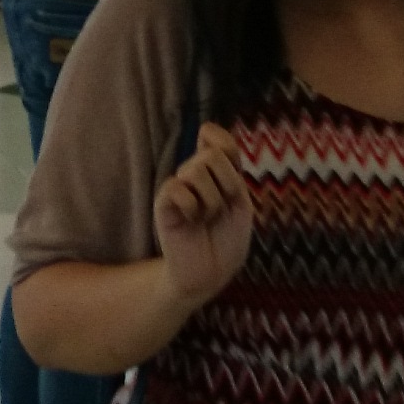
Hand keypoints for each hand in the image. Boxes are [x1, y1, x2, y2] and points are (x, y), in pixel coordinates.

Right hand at [152, 121, 256, 304]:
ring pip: (196, 170)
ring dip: (211, 201)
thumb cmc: (228, 240)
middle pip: (212, 154)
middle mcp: (195, 174)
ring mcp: (178, 186)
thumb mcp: (240, 201)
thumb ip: (229, 167)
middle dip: (227, 184)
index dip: (227, 149)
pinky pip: (178, 188)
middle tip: (222, 209)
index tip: (232, 175)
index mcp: (216, 171)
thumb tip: (205, 131)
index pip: (217, 137)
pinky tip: (191, 221)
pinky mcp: (163, 202)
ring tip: (207, 218)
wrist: (212, 273)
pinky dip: (193, 207)